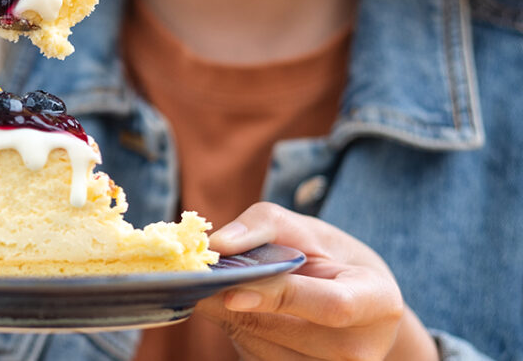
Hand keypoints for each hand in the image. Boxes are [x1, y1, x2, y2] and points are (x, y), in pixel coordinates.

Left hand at [196, 202, 438, 359]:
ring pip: (262, 349)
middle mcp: (361, 347)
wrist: (351, 298)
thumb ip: (261, 227)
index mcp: (378, 301)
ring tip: (222, 288)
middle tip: (196, 283)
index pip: (331, 306)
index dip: (279, 299)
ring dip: (230, 318)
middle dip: (235, 306)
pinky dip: (237, 332)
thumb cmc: (326, 257)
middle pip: (286, 332)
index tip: (231, 292)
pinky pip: (254, 356)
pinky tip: (239, 308)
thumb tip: (219, 245)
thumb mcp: (304, 228)